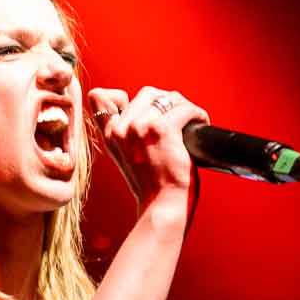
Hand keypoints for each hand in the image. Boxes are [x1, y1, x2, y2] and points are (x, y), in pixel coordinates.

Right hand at [87, 86, 209, 208]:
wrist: (162, 206)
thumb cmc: (151, 185)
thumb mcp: (124, 157)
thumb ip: (124, 133)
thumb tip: (141, 109)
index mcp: (110, 135)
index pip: (99, 97)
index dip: (119, 96)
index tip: (140, 109)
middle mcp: (121, 129)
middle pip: (146, 93)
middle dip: (165, 102)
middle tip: (177, 118)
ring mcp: (140, 127)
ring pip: (167, 98)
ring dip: (183, 107)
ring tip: (191, 121)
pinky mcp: (163, 130)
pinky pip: (185, 109)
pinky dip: (197, 114)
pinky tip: (201, 123)